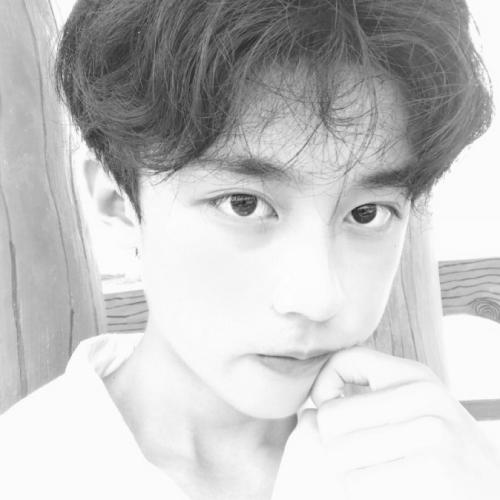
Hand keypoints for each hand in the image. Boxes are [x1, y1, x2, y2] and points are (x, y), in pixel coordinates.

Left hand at [272, 347, 499, 499]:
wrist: (491, 488)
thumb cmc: (440, 449)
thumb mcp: (415, 407)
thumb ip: (370, 395)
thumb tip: (310, 412)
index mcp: (416, 376)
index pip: (343, 361)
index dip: (323, 386)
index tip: (330, 407)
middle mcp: (425, 398)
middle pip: (331, 417)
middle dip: (331, 439)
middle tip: (351, 452)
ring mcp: (432, 435)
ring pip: (338, 453)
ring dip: (344, 469)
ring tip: (369, 471)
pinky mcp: (433, 474)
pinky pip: (357, 483)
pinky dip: (360, 490)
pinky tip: (382, 488)